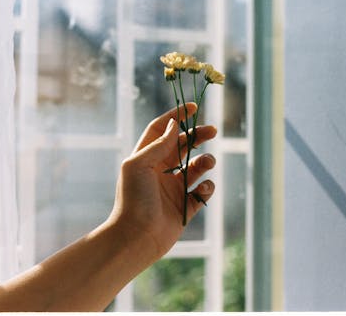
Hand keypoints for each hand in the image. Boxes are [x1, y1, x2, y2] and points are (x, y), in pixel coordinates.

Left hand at [108, 102, 216, 260]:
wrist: (136, 238)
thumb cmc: (133, 199)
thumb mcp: (139, 165)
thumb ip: (158, 144)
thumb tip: (174, 125)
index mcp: (146, 159)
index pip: (161, 131)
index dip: (175, 117)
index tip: (192, 107)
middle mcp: (160, 172)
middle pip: (182, 146)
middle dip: (197, 136)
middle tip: (212, 130)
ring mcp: (173, 189)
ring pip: (196, 167)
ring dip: (205, 161)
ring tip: (207, 162)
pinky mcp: (184, 207)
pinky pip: (202, 193)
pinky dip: (207, 188)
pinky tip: (202, 189)